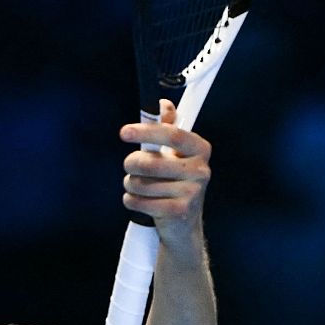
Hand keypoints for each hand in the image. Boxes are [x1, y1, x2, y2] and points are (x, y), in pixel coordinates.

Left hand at [120, 98, 211, 237]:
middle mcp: (201, 170)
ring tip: (139, 186)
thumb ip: (167, 127)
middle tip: (130, 166)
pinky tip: (140, 201)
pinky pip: (138, 202)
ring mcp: (192, 193)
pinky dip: (131, 201)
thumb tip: (162, 104)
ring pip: (140, 184)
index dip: (146, 131)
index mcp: (200, 149)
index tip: (124, 132)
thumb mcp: (174, 152)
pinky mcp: (179, 212)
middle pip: (149, 162)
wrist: (184, 221)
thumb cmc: (174, 179)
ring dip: (130, 184)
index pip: (172, 135)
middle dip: (131, 163)